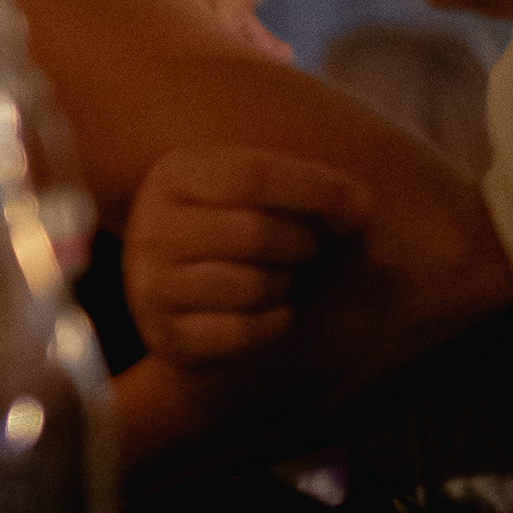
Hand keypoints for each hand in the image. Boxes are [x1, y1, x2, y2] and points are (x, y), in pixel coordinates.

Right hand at [122, 147, 370, 363]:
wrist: (178, 289)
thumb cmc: (233, 227)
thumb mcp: (253, 190)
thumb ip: (303, 186)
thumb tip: (358, 207)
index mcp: (175, 177)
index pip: (252, 177)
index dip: (315, 191)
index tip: (360, 206)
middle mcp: (152, 230)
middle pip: (255, 233)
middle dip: (301, 243)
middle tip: (308, 247)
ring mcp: (151, 286)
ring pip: (250, 287)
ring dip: (284, 284)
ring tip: (279, 276)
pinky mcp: (165, 336)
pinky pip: (242, 332)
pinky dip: (274, 323)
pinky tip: (274, 311)